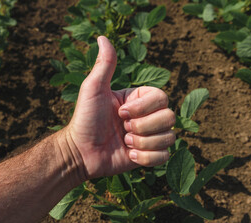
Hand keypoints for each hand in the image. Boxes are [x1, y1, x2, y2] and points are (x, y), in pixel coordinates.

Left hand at [66, 36, 175, 179]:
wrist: (81, 152)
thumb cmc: (85, 119)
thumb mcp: (93, 89)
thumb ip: (104, 64)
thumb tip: (103, 37)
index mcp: (139, 99)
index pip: (162, 97)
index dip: (143, 108)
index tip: (120, 113)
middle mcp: (148, 116)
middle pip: (170, 117)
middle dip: (143, 127)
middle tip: (123, 129)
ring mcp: (150, 136)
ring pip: (169, 137)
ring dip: (143, 143)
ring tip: (124, 142)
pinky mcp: (150, 155)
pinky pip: (164, 156)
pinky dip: (146, 158)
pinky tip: (129, 155)